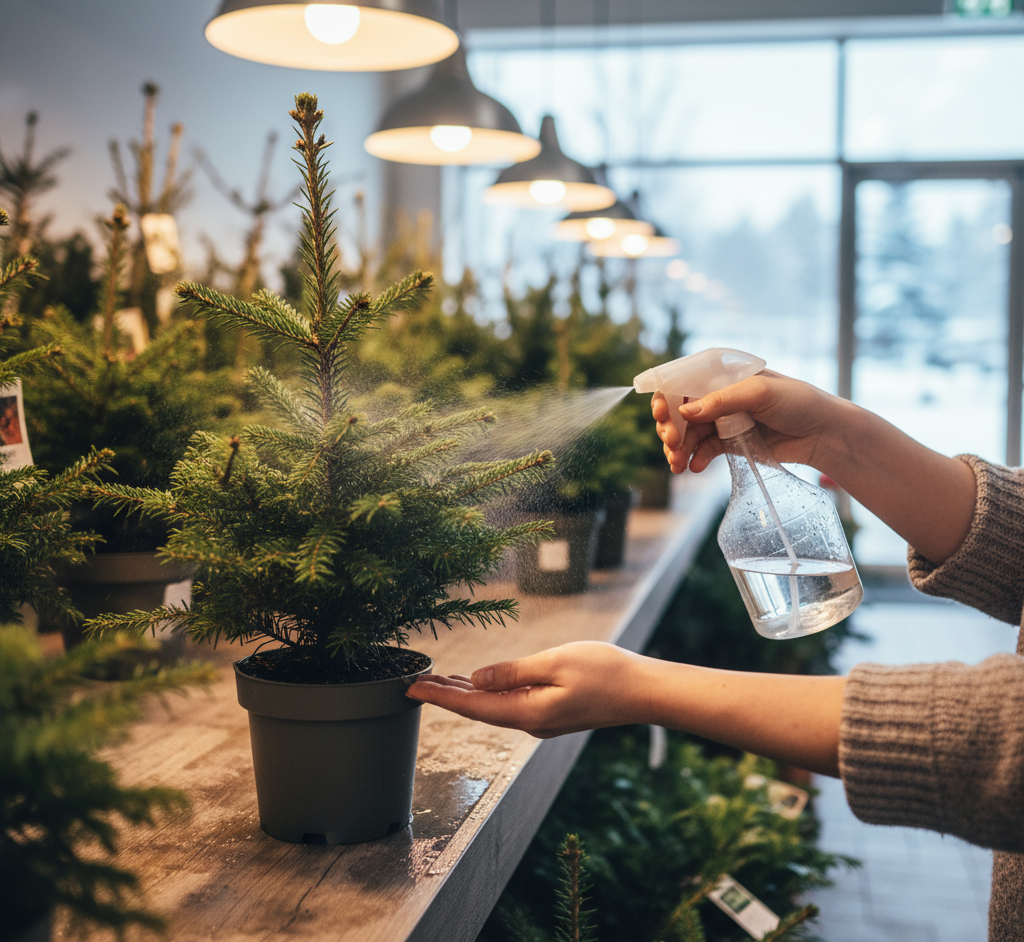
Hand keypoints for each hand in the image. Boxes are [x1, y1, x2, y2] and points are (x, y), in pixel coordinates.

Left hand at [405, 641, 648, 737]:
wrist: (644, 691)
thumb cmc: (605, 672)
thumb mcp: (555, 663)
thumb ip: (513, 672)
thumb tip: (475, 679)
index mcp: (528, 712)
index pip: (472, 706)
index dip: (439, 696)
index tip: (411, 688)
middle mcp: (531, 722)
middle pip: (478, 710)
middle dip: (445, 695)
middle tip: (414, 681)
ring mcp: (542, 720)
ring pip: (493, 707)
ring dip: (465, 694)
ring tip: (439, 680)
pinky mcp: (552, 713)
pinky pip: (509, 704)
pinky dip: (488, 693)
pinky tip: (480, 683)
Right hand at [652, 369, 847, 474]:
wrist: (824, 433)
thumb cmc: (797, 402)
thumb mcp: (760, 393)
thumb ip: (722, 401)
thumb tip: (686, 412)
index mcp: (722, 375)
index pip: (683, 382)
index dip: (666, 398)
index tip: (661, 415)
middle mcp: (718, 396)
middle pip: (680, 411)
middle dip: (671, 428)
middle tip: (672, 444)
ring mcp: (723, 420)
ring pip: (688, 434)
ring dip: (678, 449)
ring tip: (678, 465)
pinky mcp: (730, 442)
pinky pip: (704, 450)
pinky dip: (695, 459)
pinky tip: (694, 467)